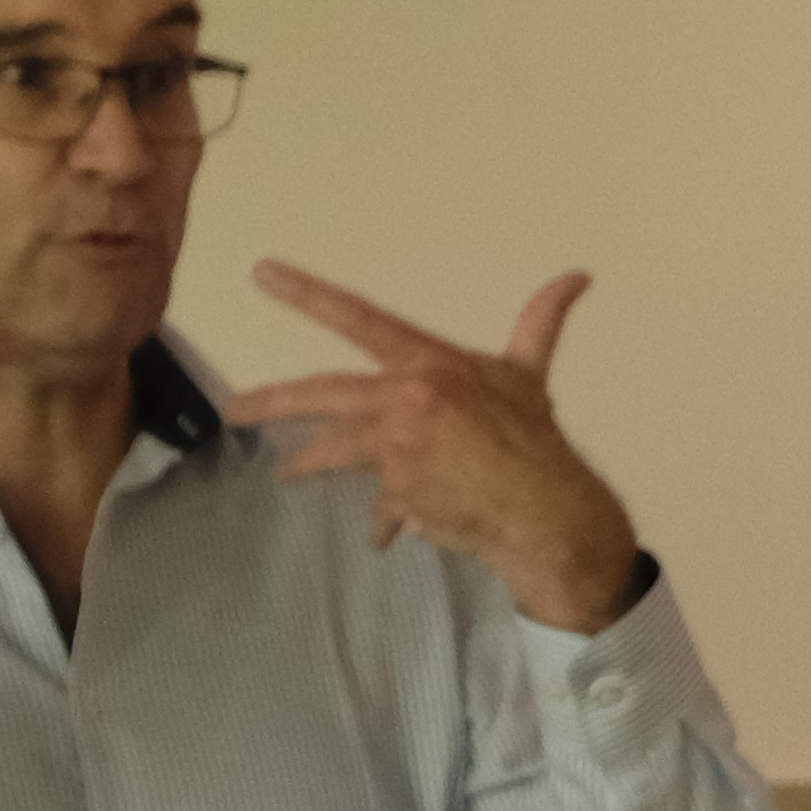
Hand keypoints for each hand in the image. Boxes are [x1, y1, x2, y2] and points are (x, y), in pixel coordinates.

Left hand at [230, 262, 644, 632]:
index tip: (262, 274)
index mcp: (430, 364)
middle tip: (231, 410)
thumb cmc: (536, 441)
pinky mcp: (397, 493)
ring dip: (306, 464)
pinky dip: (386, 521)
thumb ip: (540, 322)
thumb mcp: (529, 375)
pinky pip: (381, 508)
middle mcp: (404, 399)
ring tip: (283, 473)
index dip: (308, 294)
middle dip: (270, 403)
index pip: (358, 318)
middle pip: (320, 395)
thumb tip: (579, 276)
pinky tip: (385, 535)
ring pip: (336, 453)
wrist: (546, 511)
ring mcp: (395, 449)